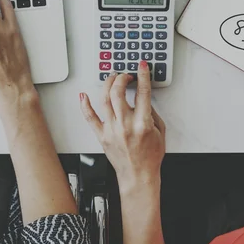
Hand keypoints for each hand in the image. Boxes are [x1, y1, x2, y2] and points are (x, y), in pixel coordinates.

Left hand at [80, 63, 165, 191]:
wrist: (138, 176)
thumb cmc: (149, 157)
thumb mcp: (160, 132)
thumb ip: (152, 113)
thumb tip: (143, 99)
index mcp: (142, 123)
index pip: (142, 92)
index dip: (142, 75)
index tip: (142, 66)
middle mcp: (125, 125)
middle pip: (118, 92)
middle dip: (121, 78)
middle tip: (125, 75)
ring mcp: (111, 130)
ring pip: (104, 99)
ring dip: (107, 84)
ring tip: (111, 79)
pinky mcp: (102, 135)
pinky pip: (89, 118)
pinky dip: (84, 105)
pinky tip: (83, 96)